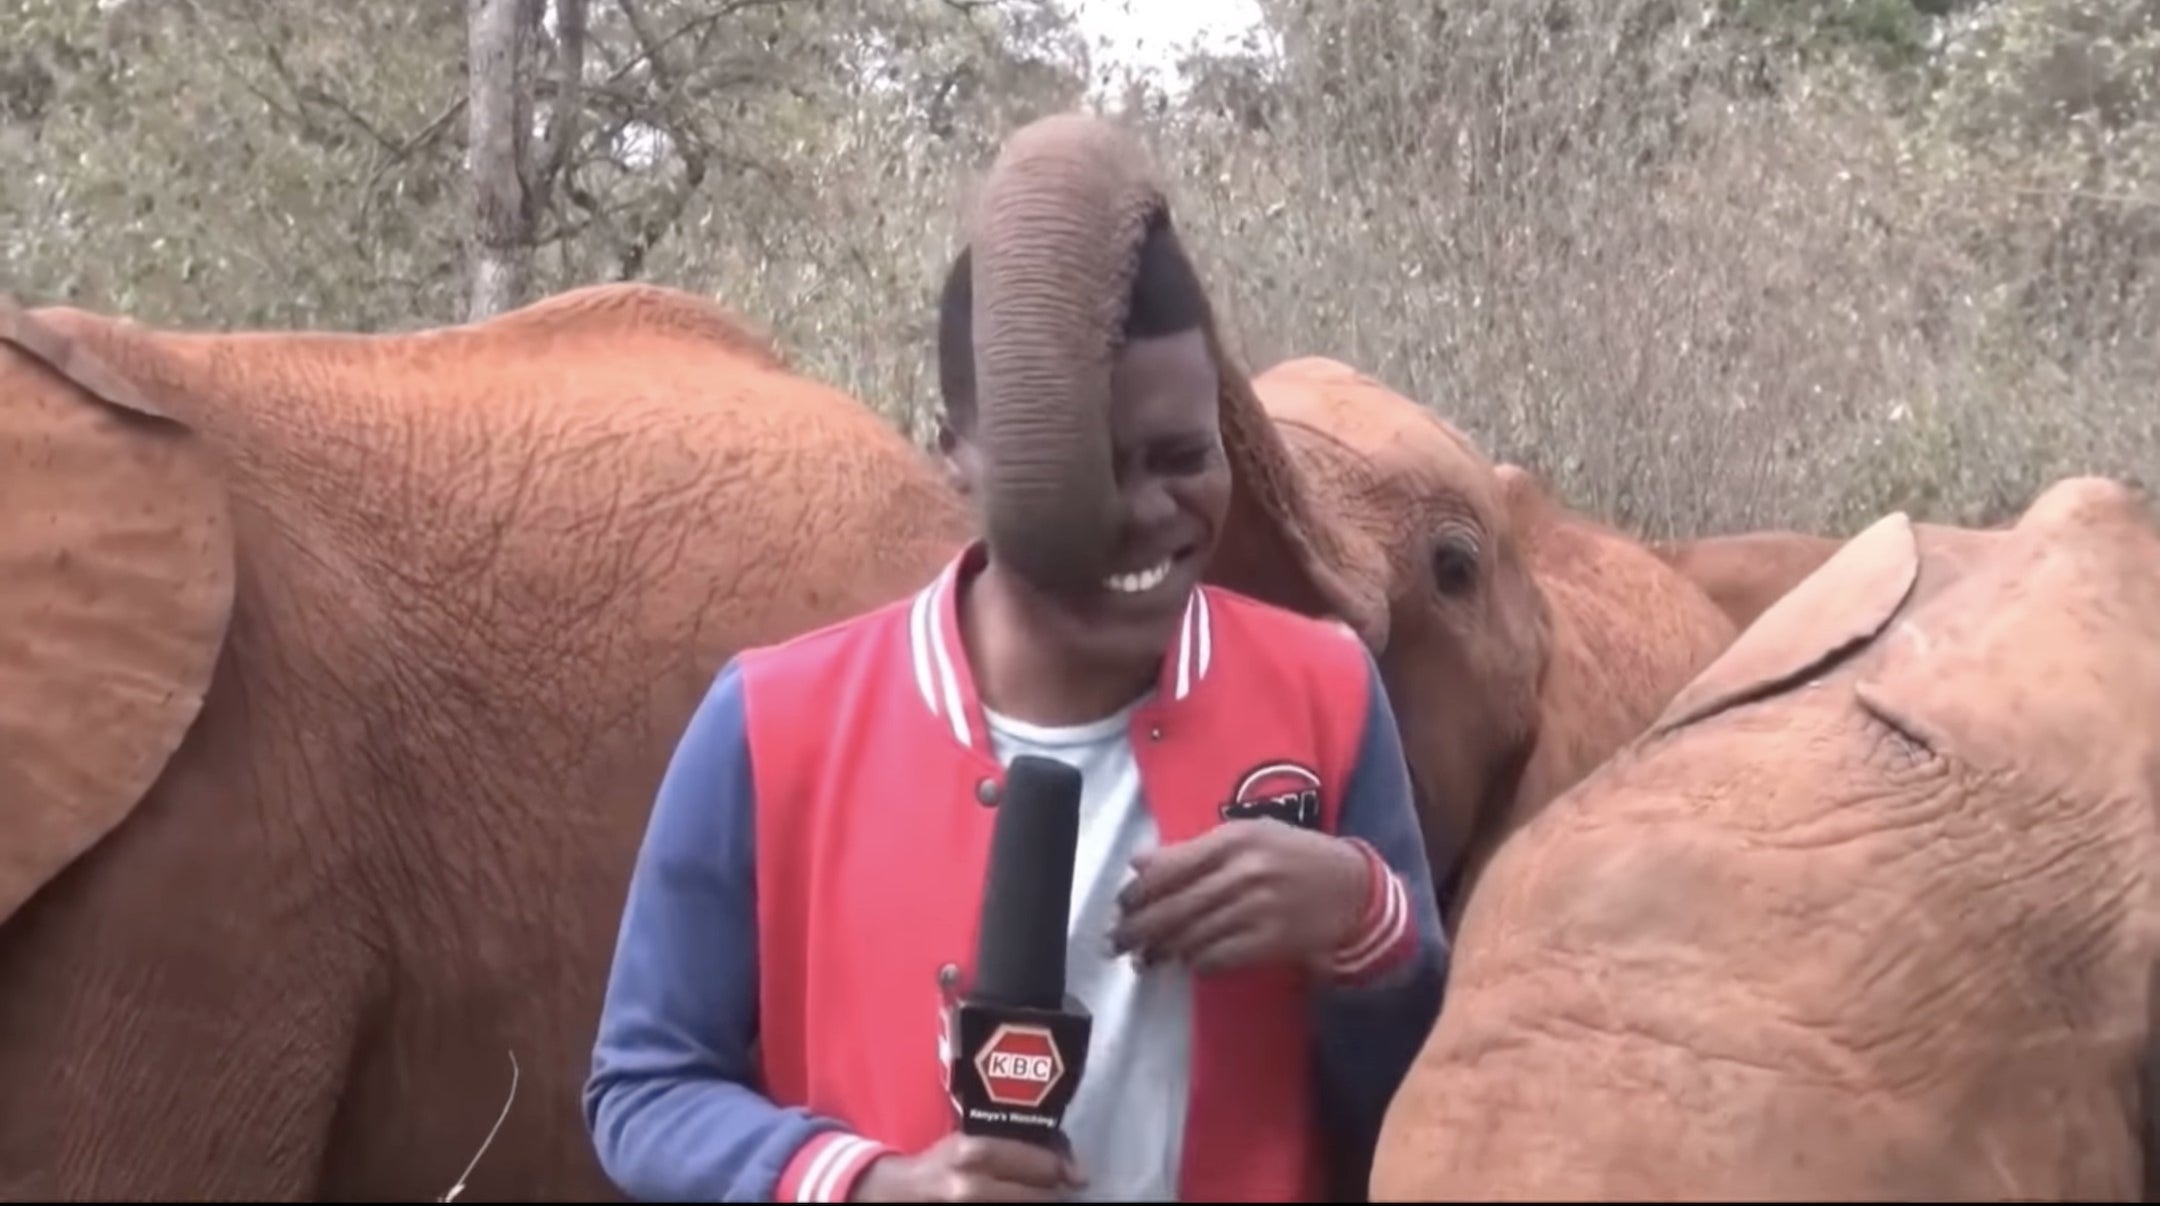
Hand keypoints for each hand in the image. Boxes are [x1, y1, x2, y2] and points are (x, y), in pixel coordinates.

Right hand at [849, 1132, 1086, 1201]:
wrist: (896, 1193)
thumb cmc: (943, 1162)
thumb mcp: (974, 1142)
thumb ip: (1021, 1147)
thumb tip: (1079, 1174)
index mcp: (976, 1152)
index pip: (1044, 1166)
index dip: (1060, 1170)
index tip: (1067, 1175)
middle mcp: (972, 1186)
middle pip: (1043, 1196)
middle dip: (1052, 1193)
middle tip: (1048, 1189)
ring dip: (1037, 1202)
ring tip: (1030, 1195)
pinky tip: (1014, 1202)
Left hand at [1110, 819, 1371, 975]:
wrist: (1352, 889)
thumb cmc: (1293, 855)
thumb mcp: (1247, 834)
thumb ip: (1192, 848)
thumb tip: (1138, 861)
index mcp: (1233, 839)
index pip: (1169, 869)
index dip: (1138, 892)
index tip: (1120, 905)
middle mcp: (1243, 873)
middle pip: (1174, 908)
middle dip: (1137, 929)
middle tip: (1114, 942)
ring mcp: (1258, 910)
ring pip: (1191, 937)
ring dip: (1161, 951)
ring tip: (1143, 958)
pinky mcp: (1270, 943)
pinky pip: (1217, 958)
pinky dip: (1195, 962)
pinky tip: (1184, 961)